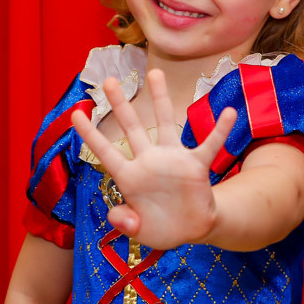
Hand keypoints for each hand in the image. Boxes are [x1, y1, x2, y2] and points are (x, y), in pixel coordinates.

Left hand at [72, 69, 236, 249]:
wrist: (192, 229)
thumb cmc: (161, 227)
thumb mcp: (139, 231)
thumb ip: (125, 223)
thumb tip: (117, 215)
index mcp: (129, 177)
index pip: (105, 152)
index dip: (90, 134)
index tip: (75, 113)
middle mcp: (149, 161)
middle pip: (131, 128)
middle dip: (120, 105)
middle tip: (110, 80)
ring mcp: (173, 160)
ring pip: (165, 123)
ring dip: (160, 99)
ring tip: (155, 72)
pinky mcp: (196, 166)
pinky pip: (210, 145)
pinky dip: (220, 130)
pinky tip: (229, 113)